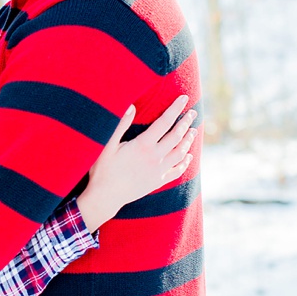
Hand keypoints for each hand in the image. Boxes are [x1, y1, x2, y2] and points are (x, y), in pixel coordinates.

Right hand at [77, 96, 195, 230]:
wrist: (105, 197)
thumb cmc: (102, 170)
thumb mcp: (106, 145)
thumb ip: (120, 125)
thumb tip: (131, 106)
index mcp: (143, 145)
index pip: (164, 122)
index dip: (175, 109)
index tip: (184, 98)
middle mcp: (155, 157)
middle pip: (176, 136)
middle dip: (186, 122)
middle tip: (193, 112)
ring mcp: (158, 170)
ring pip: (180, 152)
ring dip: (188, 140)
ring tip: (193, 131)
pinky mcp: (158, 181)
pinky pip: (177, 170)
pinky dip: (185, 162)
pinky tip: (188, 156)